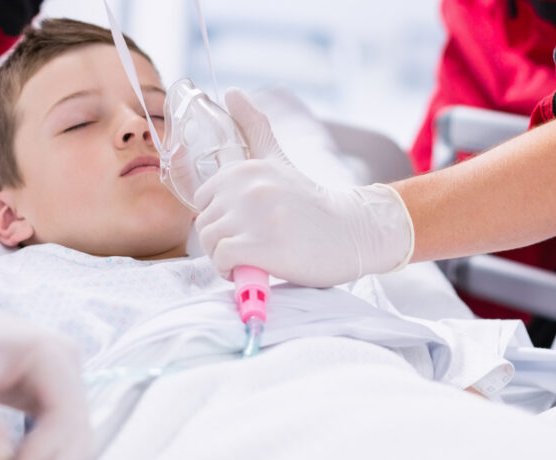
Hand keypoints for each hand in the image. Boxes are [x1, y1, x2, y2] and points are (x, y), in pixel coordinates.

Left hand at [192, 88, 414, 286]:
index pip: (203, 200)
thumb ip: (254, 126)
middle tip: (252, 246)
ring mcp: (254, 217)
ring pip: (210, 244)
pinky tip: (254, 269)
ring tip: (254, 258)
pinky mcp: (261, 247)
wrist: (353, 233)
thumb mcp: (279, 159)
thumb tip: (231, 91)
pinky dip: (232, 272)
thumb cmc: (312, 203)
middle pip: (204, 224)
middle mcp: (248, 187)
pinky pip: (222, 261)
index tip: (245, 226)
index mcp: (246, 168)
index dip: (220, 218)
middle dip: (222, 241)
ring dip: (225, 259)